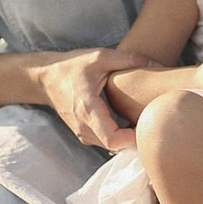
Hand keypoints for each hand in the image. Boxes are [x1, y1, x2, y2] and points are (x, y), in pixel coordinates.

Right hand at [35, 47, 149, 149]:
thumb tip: (157, 65)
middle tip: (152, 121)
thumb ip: (129, 59)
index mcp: (88, 109)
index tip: (148, 124)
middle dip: (136, 138)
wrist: (44, 78)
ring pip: (111, 146)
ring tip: (144, 121)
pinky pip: (105, 142)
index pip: (113, 139)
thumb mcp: (100, 57)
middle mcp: (83, 126)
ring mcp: (82, 133)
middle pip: (115, 146)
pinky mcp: (83, 134)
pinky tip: (131, 122)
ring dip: (128, 138)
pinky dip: (119, 137)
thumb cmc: (71, 66)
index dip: (134, 139)